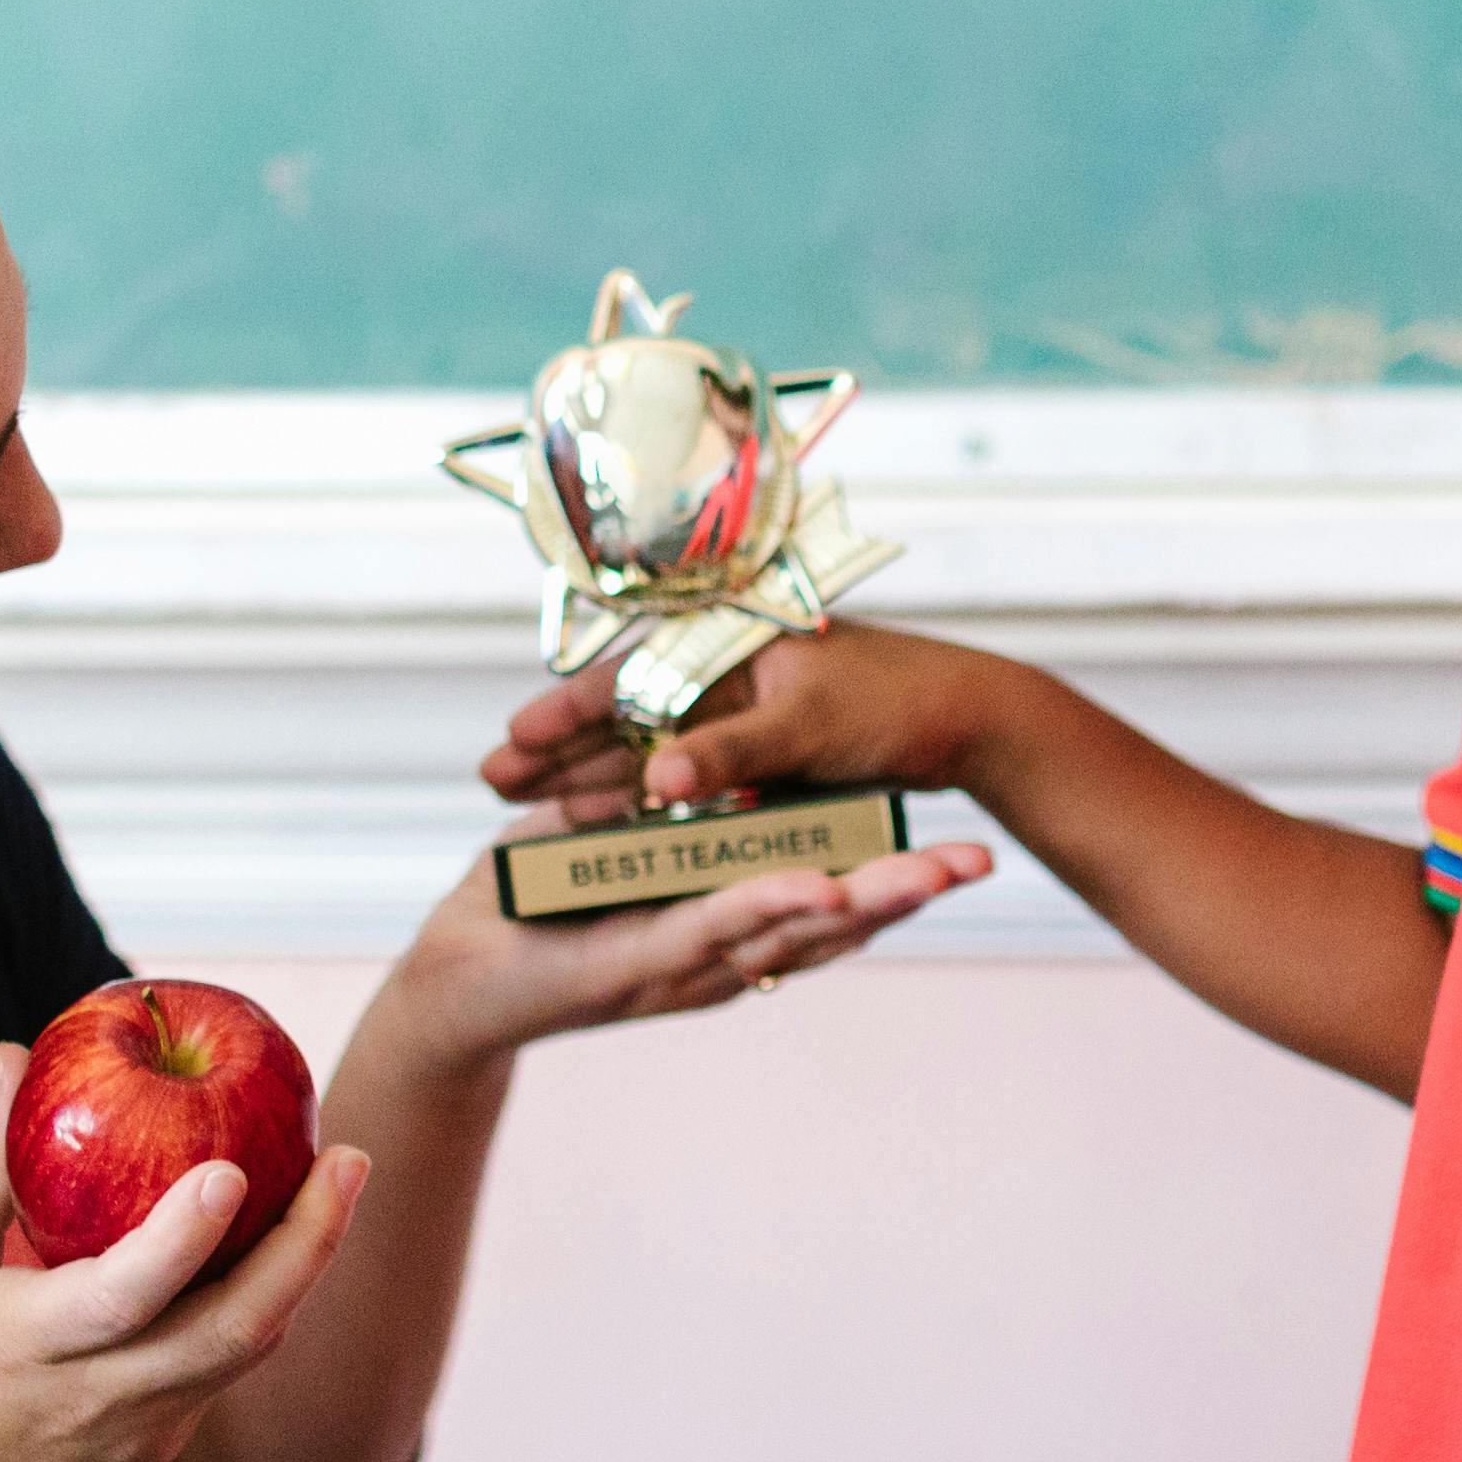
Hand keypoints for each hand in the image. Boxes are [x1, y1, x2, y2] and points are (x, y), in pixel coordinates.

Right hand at [0, 1048, 369, 1461]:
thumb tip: (21, 1054)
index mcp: (28, 1348)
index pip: (127, 1296)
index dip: (184, 1237)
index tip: (233, 1169)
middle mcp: (100, 1400)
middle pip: (236, 1330)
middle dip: (309, 1244)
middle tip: (351, 1159)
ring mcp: (140, 1436)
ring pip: (247, 1350)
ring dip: (300, 1272)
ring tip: (334, 1185)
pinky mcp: (157, 1454)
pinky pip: (222, 1370)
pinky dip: (256, 1306)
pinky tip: (276, 1245)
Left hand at [363, 791, 1000, 1060]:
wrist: (448, 981)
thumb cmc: (523, 906)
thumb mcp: (604, 832)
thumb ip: (663, 802)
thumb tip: (715, 752)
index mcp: (720, 923)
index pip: (825, 898)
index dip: (890, 875)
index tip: (961, 850)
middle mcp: (714, 952)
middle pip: (829, 922)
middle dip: (908, 891)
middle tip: (985, 861)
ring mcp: (678, 963)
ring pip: (784, 931)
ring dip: (860, 902)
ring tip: (934, 875)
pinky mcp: (630, 965)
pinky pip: (706, 930)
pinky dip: (763, 908)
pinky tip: (819, 889)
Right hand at [473, 620, 1025, 825]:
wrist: (970, 718)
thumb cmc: (895, 706)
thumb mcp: (809, 728)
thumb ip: (732, 753)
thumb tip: (659, 782)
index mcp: (732, 645)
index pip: (625, 676)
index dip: (564, 712)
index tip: (509, 744)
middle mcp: (727, 672)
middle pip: (622, 712)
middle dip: (558, 747)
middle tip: (491, 780)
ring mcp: (741, 712)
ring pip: (644, 745)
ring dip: (586, 773)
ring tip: (520, 808)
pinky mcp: (759, 747)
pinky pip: (681, 770)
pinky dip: (638, 791)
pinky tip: (595, 815)